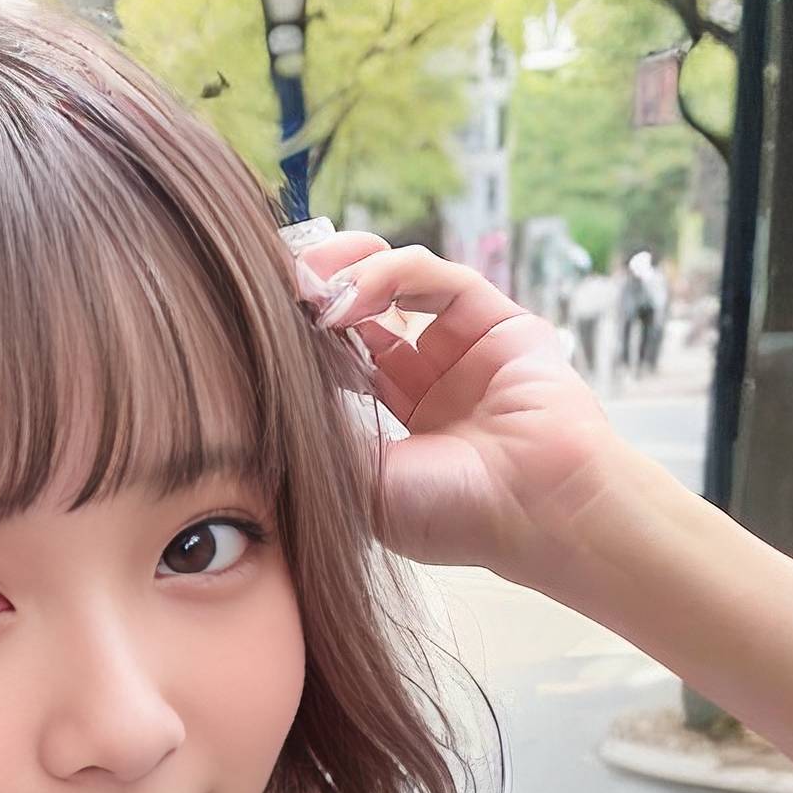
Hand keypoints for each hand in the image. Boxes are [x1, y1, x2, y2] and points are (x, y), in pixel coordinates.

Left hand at [293, 232, 627, 585]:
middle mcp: (429, 387)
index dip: (300, 343)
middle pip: (362, 318)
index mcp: (396, 435)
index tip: (254, 328)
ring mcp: (464, 353)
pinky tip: (351, 295)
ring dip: (347, 275)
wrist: (538, 511)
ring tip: (309, 286)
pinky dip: (388, 274)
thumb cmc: (453, 517)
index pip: (337, 368)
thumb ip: (321, 433)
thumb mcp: (361, 485)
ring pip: (396, 287)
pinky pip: (436, 279)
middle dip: (317, 297)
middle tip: (276, 288)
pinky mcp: (498, 321)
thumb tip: (273, 385)